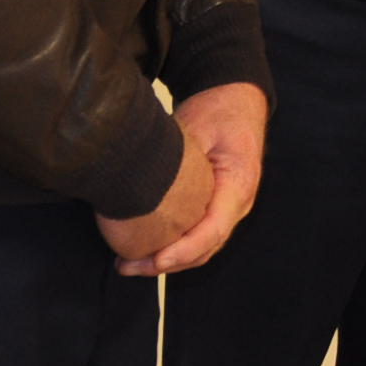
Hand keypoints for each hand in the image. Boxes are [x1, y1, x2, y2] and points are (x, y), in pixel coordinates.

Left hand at [104, 83, 267, 276]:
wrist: (235, 99)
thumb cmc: (217, 110)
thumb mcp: (196, 128)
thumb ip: (176, 161)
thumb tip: (139, 187)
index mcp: (238, 185)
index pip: (213, 231)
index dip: (183, 251)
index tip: (155, 259)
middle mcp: (238, 204)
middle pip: (204, 248)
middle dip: (165, 264)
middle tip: (127, 266)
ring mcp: (228, 208)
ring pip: (200, 248)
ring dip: (166, 261)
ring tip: (128, 264)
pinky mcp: (214, 207)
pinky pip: (196, 237)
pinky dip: (172, 248)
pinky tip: (144, 248)